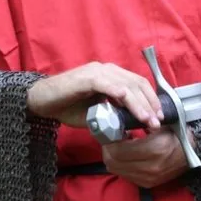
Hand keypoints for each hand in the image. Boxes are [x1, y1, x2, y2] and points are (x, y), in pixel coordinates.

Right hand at [27, 62, 163, 128]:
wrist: (41, 101)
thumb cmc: (67, 106)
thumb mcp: (96, 114)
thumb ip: (112, 117)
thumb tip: (130, 130)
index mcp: (111, 75)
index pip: (138, 84)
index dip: (151, 99)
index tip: (159, 116)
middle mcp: (106, 70)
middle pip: (136, 83)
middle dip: (150, 103)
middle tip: (158, 122)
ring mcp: (96, 72)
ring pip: (125, 85)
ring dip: (139, 104)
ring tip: (147, 120)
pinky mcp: (86, 78)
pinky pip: (106, 84)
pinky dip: (118, 93)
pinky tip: (126, 104)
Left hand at [102, 127, 195, 187]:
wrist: (193, 154)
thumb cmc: (178, 133)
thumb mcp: (162, 122)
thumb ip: (142, 120)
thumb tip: (121, 115)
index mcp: (155, 149)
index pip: (119, 150)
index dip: (110, 139)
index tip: (111, 128)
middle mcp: (149, 167)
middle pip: (113, 161)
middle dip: (108, 147)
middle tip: (110, 135)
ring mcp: (147, 178)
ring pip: (116, 169)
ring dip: (112, 156)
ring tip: (117, 143)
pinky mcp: (146, 184)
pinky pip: (124, 174)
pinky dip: (120, 163)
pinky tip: (125, 152)